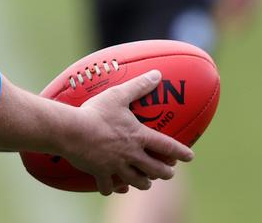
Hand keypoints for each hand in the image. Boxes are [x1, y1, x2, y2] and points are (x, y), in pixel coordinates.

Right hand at [61, 70, 194, 195]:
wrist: (71, 131)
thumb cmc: (95, 112)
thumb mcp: (118, 95)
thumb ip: (139, 86)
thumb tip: (157, 74)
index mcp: (138, 136)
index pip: (166, 146)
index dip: (180, 152)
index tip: (190, 157)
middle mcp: (131, 155)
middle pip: (155, 170)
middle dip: (165, 173)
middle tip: (169, 173)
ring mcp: (116, 166)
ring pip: (136, 181)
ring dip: (143, 182)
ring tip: (146, 182)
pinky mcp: (100, 173)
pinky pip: (109, 186)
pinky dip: (114, 188)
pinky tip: (116, 188)